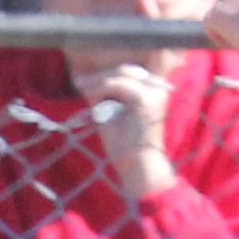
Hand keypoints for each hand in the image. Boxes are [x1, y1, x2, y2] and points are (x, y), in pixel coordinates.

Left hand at [85, 58, 180, 202]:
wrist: (139, 168)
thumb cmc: (126, 146)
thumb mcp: (116, 113)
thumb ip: (108, 95)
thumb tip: (89, 80)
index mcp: (156, 92)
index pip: (134, 72)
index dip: (112, 71)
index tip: (89, 75)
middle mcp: (159, 88)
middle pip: (126, 70)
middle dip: (101, 74)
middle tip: (79, 80)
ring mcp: (154, 92)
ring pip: (120, 74)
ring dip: (97, 80)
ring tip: (79, 84)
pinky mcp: (145, 99)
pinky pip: (116, 84)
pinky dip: (99, 88)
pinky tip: (86, 91)